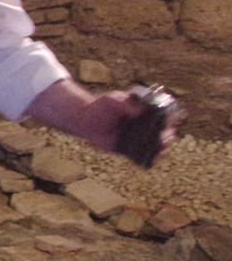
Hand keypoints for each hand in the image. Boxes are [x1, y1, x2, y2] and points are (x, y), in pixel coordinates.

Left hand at [25, 82, 181, 165]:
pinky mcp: (131, 151)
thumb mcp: (112, 100)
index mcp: (145, 111)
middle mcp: (146, 125)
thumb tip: (140, 111)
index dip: (174, 116)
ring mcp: (141, 139)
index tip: (174, 118)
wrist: (85, 120)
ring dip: (164, 148)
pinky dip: (152, 159)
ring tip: (161, 148)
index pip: (166, 114)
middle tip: (164, 136)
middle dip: (169, 135)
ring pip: (159, 146)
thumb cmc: (100, 107)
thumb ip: (125, 104)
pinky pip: (146, 157)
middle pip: (166, 132)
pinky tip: (153, 159)